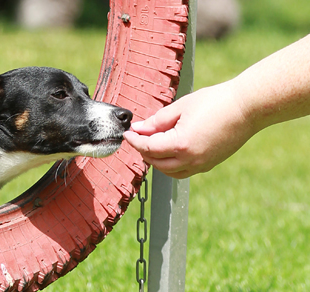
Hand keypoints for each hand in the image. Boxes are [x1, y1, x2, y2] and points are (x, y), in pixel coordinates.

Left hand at [123, 81, 255, 178]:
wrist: (248, 107)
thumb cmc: (216, 102)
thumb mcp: (181, 107)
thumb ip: (156, 120)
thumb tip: (139, 128)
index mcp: (180, 145)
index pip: (147, 147)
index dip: (134, 140)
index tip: (127, 133)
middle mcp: (190, 160)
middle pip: (155, 162)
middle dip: (143, 150)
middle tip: (137, 136)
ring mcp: (201, 165)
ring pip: (168, 171)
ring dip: (156, 160)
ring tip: (151, 143)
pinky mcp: (209, 164)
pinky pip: (183, 171)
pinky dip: (170, 164)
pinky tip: (168, 150)